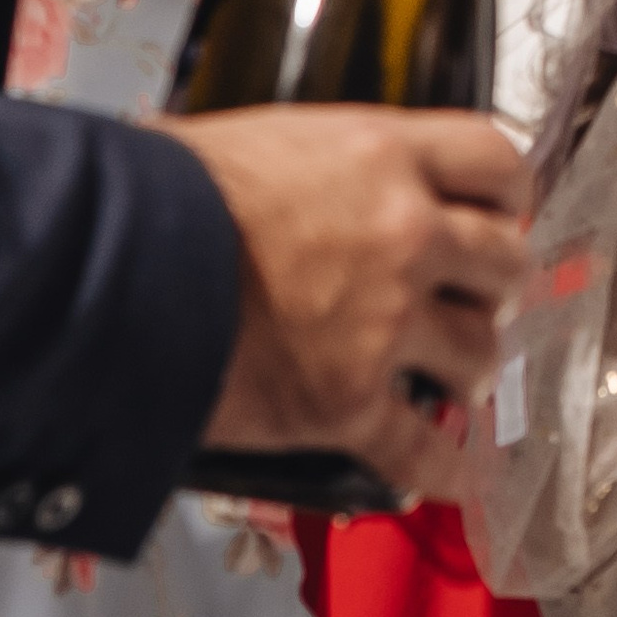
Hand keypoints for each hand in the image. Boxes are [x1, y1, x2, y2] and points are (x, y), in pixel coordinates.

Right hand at [168, 107, 530, 499]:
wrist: (107, 274)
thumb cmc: (163, 196)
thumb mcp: (262, 142)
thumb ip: (325, 163)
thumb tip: (318, 173)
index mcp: (384, 156)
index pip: (496, 159)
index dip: (509, 191)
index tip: (505, 209)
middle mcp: (405, 235)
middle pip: (506, 261)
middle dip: (496, 282)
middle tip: (479, 295)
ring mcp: (384, 324)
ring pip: (481, 354)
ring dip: (472, 367)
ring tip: (457, 375)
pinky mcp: (348, 404)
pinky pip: (422, 448)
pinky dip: (443, 468)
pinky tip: (454, 474)